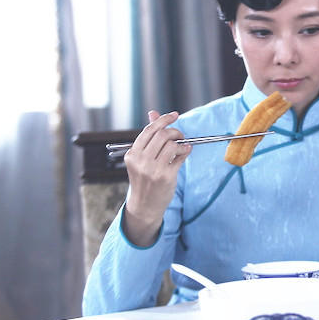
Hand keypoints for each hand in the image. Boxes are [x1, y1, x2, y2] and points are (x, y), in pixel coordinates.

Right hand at [122, 110, 191, 245]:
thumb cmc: (144, 179)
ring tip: (182, 146)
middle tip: (180, 135)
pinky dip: (186, 150)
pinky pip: (180, 156)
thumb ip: (149, 136)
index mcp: (132, 154)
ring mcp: (153, 169)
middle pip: (162, 135)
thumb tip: (153, 113)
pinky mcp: (166, 176)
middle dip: (175, 131)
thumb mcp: (141, 158)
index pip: (149, 130)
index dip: (163, 119)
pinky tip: (186, 151)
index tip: (174, 115)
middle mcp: (141, 161)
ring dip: (181, 142)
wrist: (145, 205)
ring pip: (172, 144)